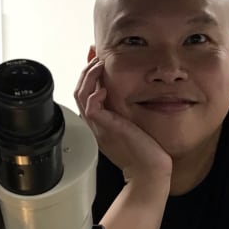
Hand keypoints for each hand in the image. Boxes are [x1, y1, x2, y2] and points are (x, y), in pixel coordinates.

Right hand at [74, 57, 171, 184]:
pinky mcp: (108, 129)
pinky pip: (91, 110)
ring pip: (81, 97)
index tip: (94, 59)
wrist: (149, 172)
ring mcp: (100, 127)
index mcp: (100, 124)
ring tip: (98, 65)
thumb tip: (131, 94)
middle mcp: (96, 125)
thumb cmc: (145, 153)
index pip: (85, 95)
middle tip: (95, 56)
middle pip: (78, 93)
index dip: (87, 75)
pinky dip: (94, 96)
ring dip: (88, 77)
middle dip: (85, 71)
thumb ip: (127, 113)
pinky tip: (103, 88)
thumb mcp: (133, 126)